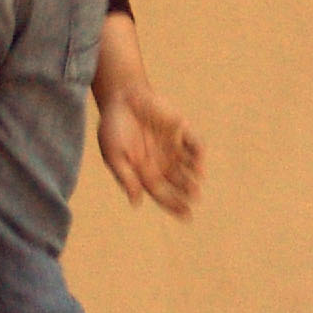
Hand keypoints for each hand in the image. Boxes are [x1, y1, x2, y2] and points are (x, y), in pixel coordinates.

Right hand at [97, 82, 203, 216]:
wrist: (122, 97)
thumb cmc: (114, 128)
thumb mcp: (114, 154)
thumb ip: (125, 177)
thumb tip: (136, 203)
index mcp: (145, 172)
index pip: (163, 194)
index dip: (175, 205)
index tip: (187, 215)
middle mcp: (162, 162)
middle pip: (178, 183)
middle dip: (187, 192)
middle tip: (194, 198)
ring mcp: (173, 146)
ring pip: (188, 167)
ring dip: (194, 176)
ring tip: (196, 184)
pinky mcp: (182, 130)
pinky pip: (195, 144)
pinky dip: (198, 154)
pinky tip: (199, 164)